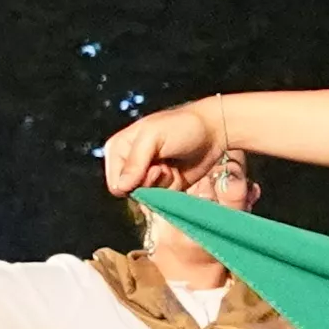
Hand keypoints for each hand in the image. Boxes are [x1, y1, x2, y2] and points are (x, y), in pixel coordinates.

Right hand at [91, 104, 235, 202]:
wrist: (213, 132)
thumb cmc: (182, 127)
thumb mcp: (154, 136)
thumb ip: (135, 161)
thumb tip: (122, 187)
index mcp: (119, 148)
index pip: (114, 182)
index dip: (132, 181)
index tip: (150, 166)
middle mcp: (129, 164)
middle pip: (129, 193)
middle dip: (148, 183)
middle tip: (162, 166)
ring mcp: (147, 176)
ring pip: (145, 198)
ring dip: (161, 187)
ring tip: (170, 168)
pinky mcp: (163, 186)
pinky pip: (160, 201)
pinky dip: (170, 191)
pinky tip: (177, 175)